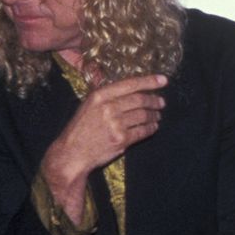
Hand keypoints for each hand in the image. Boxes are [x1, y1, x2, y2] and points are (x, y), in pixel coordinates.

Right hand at [41, 74, 166, 220]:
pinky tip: (152, 127)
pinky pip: (142, 131)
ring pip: (143, 115)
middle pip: (140, 100)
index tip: (163, 80)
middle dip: (154, 100)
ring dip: (153, 115)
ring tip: (157, 116)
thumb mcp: (88, 106)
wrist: (71, 154)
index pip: (130, 84)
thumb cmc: (80, 129)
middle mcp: (108, 107)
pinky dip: (150, 128)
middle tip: (161, 103)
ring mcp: (115, 124)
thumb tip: (133, 88)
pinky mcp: (121, 139)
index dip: (149, 81)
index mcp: (99, 96)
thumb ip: (107, 96)